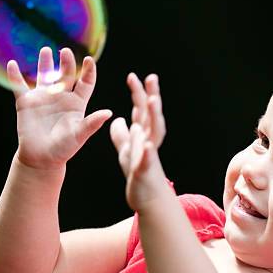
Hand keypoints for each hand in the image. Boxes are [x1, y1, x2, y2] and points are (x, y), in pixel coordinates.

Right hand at [7, 47, 112, 169]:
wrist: (42, 158)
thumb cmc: (64, 148)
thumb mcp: (80, 135)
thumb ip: (92, 123)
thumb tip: (109, 113)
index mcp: (76, 103)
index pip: (85, 83)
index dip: (88, 71)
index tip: (89, 60)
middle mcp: (60, 97)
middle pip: (65, 75)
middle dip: (66, 63)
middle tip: (66, 51)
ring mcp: (43, 98)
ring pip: (44, 75)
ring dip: (44, 63)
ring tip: (46, 50)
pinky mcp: (26, 102)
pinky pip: (19, 86)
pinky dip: (14, 75)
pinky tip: (12, 64)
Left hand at [109, 72, 167, 211]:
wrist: (147, 197)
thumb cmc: (137, 172)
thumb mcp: (126, 150)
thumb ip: (122, 134)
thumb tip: (117, 119)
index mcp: (142, 134)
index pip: (140, 109)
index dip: (138, 93)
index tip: (133, 76)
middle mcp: (149, 140)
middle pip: (151, 115)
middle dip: (151, 96)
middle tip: (151, 78)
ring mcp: (149, 154)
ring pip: (155, 132)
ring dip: (154, 117)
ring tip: (152, 101)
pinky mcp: (145, 170)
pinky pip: (147, 159)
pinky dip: (148, 151)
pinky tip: (147, 144)